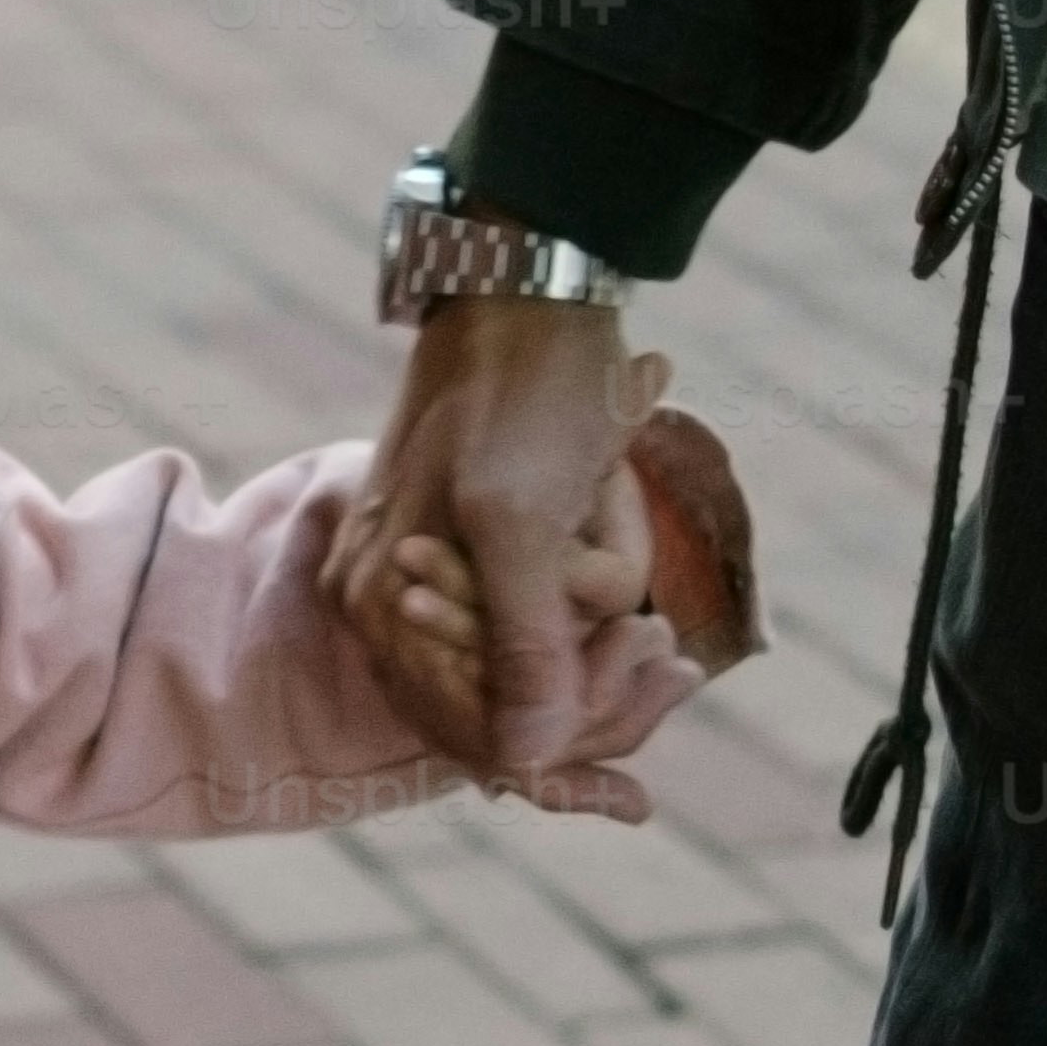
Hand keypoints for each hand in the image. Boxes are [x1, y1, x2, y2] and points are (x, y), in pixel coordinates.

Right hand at [335, 290, 650, 774]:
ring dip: (600, 594)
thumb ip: (519, 643)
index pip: (481, 736)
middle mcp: (390, 608)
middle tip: (663, 622)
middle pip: (512, 708)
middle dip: (596, 661)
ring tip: (615, 506)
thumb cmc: (522, 393)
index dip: (573, 729)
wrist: (532, 283)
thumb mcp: (520, 520)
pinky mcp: (473, 545)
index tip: (653, 661)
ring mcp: (428, 578)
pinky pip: (545, 608)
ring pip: (539, 657)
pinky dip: (595, 571)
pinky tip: (612, 509)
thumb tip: (528, 762)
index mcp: (383, 609)